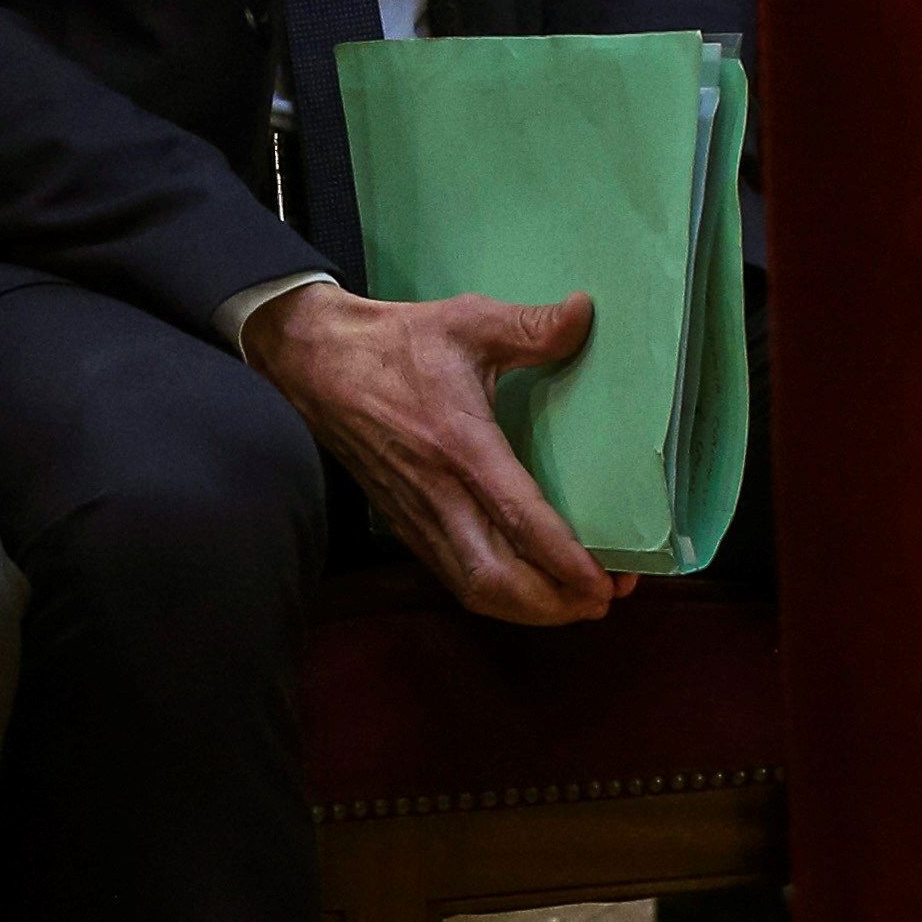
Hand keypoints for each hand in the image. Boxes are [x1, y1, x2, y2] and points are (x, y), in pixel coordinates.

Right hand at [243, 287, 630, 625]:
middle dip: (553, 603)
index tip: (605, 583)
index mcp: (459, 444)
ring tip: (573, 600)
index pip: (518, 518)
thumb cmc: (395, 342)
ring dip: (527, 607)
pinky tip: (525, 585)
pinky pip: (453, 576)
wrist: (316, 360)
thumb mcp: (467, 321)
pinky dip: (496, 593)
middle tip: (604, 598)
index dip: (565, 560)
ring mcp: (415, 514)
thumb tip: (585, 313)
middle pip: (496, 578)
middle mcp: (437, 492)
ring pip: (473, 587)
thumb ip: (531, 326)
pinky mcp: (401, 522)